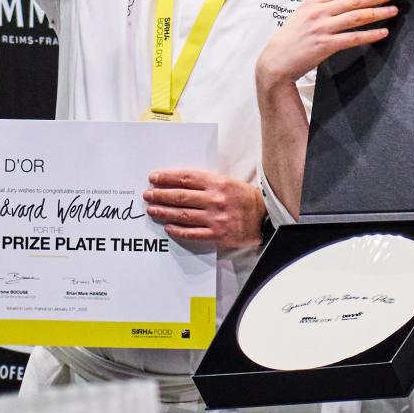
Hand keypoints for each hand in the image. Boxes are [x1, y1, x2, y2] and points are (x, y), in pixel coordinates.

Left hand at [144, 169, 263, 249]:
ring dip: (164, 211)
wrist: (265, 217)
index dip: (167, 178)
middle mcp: (214, 200)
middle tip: (147, 194)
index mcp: (217, 183)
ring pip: (182, 215)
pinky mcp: (217, 235)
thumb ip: (206, 182)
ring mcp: (215, 218)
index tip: (154, 178)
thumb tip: (180, 182)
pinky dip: (177, 230)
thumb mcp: (227, 182)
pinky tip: (167, 227)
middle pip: (180, 196)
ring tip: (151, 209)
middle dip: (160, 195)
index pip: (186, 178)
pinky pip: (192, 233)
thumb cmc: (245, 198)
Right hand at [255, 0, 398, 89]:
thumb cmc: (289, 39)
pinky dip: (369, 34)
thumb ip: (314, 1)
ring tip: (392, 10)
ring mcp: (322, 29)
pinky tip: (382, 32)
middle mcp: (318, 13)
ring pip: (356, 17)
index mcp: (312, 3)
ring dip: (377, 12)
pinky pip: (352, 38)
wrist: (276, 62)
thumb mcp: (299, 14)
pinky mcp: (325, 46)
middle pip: (353, 0)